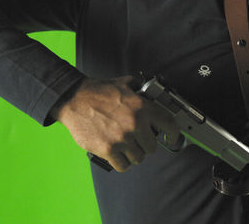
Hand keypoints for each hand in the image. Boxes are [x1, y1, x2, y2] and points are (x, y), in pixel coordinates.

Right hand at [54, 75, 179, 171]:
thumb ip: (139, 88)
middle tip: (137, 140)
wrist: (75, 99)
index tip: (172, 138)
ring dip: (132, 154)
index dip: (173, 133)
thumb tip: (149, 90)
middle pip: (152, 147)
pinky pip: (123, 165)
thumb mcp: (123, 83)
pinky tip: (117, 154)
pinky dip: (121, 162)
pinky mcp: (108, 149)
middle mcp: (135, 123)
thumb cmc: (98, 92)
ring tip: (125, 147)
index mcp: (141, 107)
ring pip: (138, 158)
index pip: (168, 124)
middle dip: (145, 144)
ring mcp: (122, 138)